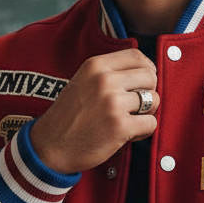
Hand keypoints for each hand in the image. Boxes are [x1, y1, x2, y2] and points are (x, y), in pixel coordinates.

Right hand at [29, 48, 158, 172]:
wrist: (49, 147)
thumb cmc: (69, 117)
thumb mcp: (83, 82)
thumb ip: (109, 74)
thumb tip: (147, 71)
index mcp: (95, 66)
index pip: (137, 56)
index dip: (146, 70)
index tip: (141, 84)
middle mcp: (104, 80)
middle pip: (150, 76)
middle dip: (148, 92)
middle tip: (134, 107)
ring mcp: (113, 102)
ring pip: (154, 99)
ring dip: (147, 113)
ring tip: (129, 121)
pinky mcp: (120, 126)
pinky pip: (151, 123)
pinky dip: (143, 132)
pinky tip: (127, 135)